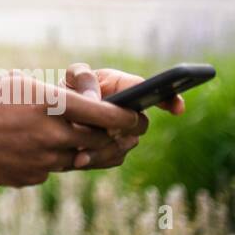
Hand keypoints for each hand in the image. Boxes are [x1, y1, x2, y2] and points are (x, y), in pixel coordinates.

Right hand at [0, 70, 141, 186]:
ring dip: (75, 148)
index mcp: (51, 104)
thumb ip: (58, 97)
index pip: (107, 114)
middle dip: (109, 136)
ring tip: (57, 136)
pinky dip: (48, 160)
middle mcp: (52, 134)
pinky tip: (27, 148)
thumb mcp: (22, 83)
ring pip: (77, 158)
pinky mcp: (31, 177)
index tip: (139, 118)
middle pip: (99, 141)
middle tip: (112, 131)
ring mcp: (43, 159)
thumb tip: (88, 107)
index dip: (129, 118)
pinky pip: (51, 170)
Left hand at [59, 62, 182, 169]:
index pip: (152, 90)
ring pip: (126, 145)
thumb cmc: (70, 89)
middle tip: (104, 131)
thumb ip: (83, 77)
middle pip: (140, 123)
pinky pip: (113, 159)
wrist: (58, 116)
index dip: (170, 99)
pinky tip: (78, 159)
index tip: (177, 109)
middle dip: (123, 127)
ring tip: (80, 152)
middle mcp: (131, 112)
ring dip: (104, 148)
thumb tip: (94, 98)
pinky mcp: (115, 152)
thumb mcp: (73, 76)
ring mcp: (126, 134)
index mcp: (124, 87)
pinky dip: (95, 159)